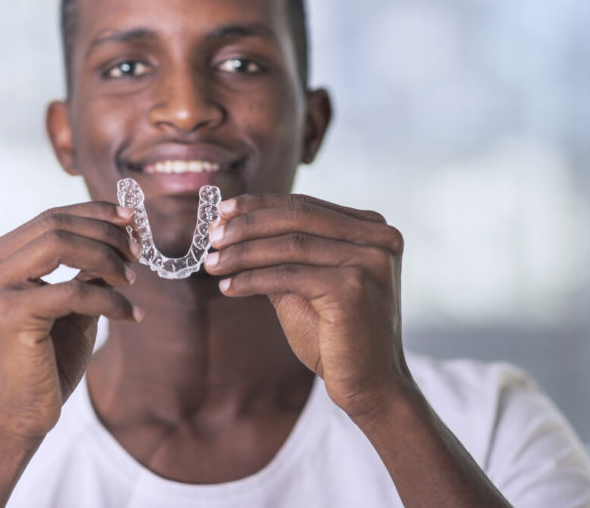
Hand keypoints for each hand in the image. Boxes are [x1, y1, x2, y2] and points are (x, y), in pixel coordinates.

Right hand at [0, 202, 140, 441]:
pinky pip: (73, 290)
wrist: (17, 418)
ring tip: (131, 281)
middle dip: (105, 234)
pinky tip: (131, 314)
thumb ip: (86, 270)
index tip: (131, 220)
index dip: (93, 213)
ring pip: (60, 244)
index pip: (48, 218)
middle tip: (137, 254)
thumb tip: (122, 234)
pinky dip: (110, 299)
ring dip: (106, 258)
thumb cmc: (44, 362)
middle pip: (54, 224)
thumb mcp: (71, 305)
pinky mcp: (7, 313)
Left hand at [204, 194, 408, 417]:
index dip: (260, 206)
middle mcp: (378, 237)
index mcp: (372, 228)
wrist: (370, 385)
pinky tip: (228, 287)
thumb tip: (230, 227)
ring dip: (243, 253)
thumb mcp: (306, 284)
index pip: (306, 205)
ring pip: (290, 245)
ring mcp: (369, 260)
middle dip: (247, 225)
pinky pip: (289, 275)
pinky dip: (252, 279)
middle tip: (211, 236)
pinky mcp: (353, 287)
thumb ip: (279, 255)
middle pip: (297, 217)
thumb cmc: (337, 335)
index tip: (222, 212)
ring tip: (212, 263)